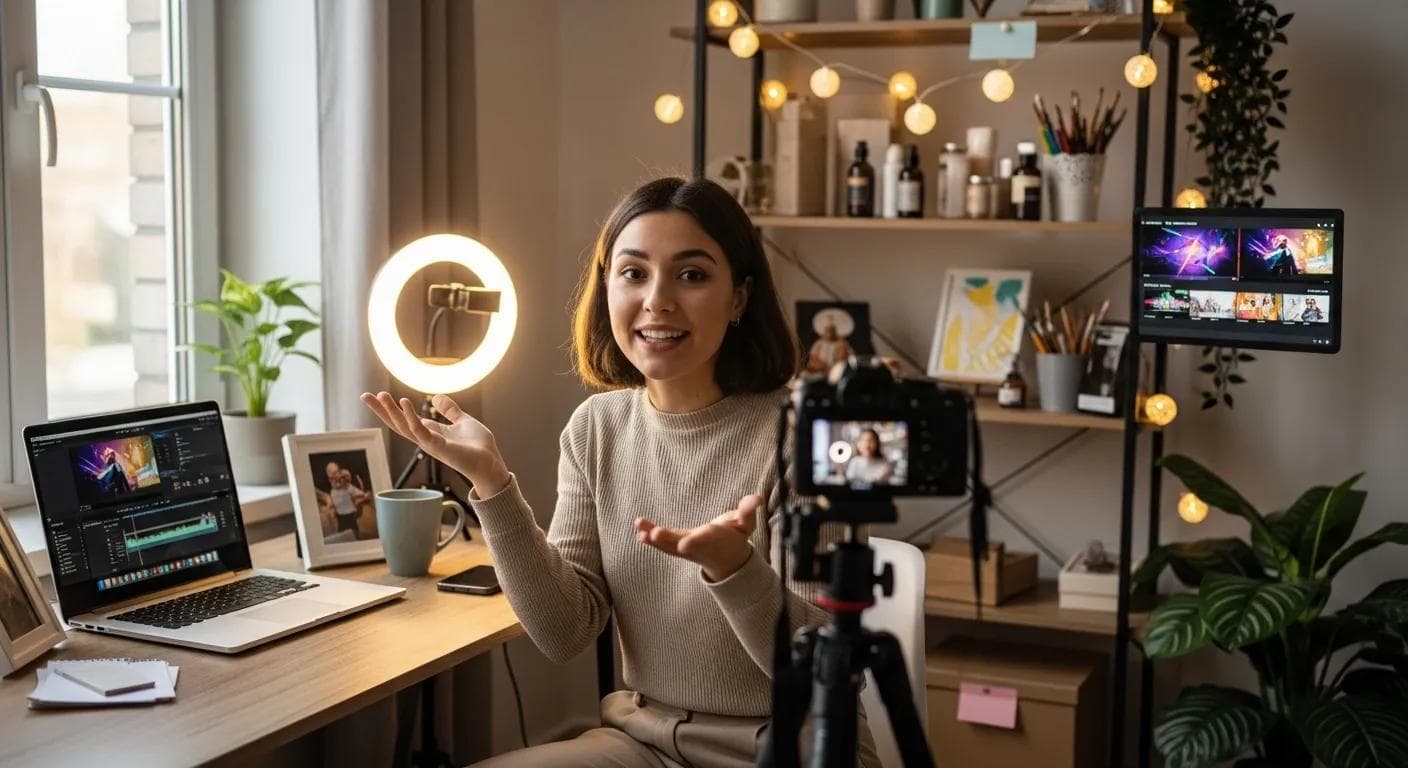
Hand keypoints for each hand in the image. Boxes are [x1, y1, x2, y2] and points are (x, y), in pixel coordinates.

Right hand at [360, 392, 510, 496]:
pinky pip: (420, 431)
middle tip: (365, 396)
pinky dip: (411, 417)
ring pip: (404, 427)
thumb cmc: (478, 446)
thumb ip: (450, 410)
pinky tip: (405, 402)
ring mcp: (430, 444)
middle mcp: (425, 439)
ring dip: (392, 411)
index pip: (404, 419)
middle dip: (381, 411)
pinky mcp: (438, 447)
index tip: (375, 396)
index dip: (389, 408)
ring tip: (381, 396)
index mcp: (430, 432)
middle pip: (397, 423)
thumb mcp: (462, 421)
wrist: (490, 462)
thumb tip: (437, 397)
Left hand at [635, 495, 763, 581]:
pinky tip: (639, 530)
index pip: (704, 540)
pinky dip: (650, 538)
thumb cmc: (735, 536)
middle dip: (668, 540)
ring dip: (653, 539)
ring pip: (667, 546)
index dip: (694, 541)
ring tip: (641, 531)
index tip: (684, 543)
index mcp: (714, 539)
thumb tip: (756, 498)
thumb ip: (748, 510)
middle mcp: (697, 546)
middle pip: (681, 545)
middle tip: (655, 534)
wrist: (727, 558)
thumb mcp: (746, 523)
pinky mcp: (676, 546)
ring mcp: (685, 548)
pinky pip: (662, 544)